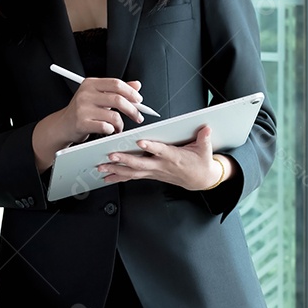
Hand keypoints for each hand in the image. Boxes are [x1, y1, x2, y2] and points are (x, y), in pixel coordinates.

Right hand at [57, 77, 145, 142]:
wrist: (63, 125)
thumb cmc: (82, 110)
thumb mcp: (98, 96)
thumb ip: (117, 90)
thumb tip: (137, 85)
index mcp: (90, 84)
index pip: (116, 84)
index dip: (131, 92)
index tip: (139, 101)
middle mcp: (85, 94)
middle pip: (118, 99)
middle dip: (132, 110)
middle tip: (138, 117)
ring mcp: (82, 108)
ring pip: (114, 116)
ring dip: (120, 124)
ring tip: (118, 127)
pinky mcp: (82, 123)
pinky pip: (106, 127)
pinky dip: (111, 130)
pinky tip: (109, 130)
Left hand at [97, 125, 231, 189]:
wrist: (200, 179)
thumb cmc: (200, 163)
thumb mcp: (205, 150)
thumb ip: (203, 139)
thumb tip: (206, 128)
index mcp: (174, 157)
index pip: (161, 151)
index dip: (151, 147)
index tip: (141, 142)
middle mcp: (161, 165)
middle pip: (141, 163)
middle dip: (124, 160)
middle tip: (111, 156)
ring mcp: (154, 171)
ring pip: (133, 172)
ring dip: (116, 170)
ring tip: (101, 167)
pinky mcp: (151, 174)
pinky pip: (132, 176)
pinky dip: (119, 176)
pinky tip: (107, 176)